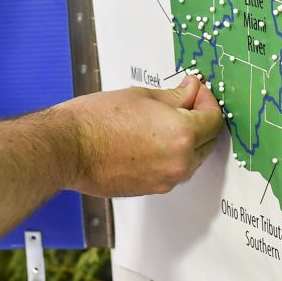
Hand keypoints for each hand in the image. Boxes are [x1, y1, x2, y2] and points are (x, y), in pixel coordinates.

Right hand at [60, 78, 224, 196]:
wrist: (67, 148)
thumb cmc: (96, 121)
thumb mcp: (142, 96)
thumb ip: (175, 96)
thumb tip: (191, 91)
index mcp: (182, 134)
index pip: (214, 118)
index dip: (208, 101)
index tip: (198, 92)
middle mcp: (179, 162)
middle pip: (208, 141)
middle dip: (201, 121)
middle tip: (186, 102)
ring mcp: (165, 180)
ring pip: (191, 159)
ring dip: (188, 141)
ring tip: (165, 121)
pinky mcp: (150, 189)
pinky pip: (172, 171)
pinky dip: (171, 156)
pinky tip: (152, 140)